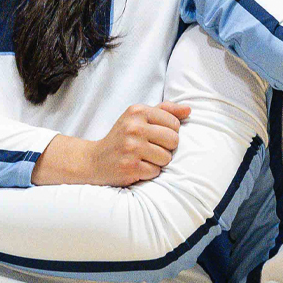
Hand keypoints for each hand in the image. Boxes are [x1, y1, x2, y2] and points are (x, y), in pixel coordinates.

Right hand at [34, 102, 191, 185]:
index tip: (154, 136)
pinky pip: (156, 171)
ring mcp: (131, 147)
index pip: (174, 123)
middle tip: (150, 149)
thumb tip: (188, 110)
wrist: (94, 160)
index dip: (169, 132)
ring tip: (143, 158)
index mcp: (137, 111)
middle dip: (166, 148)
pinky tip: (137, 167)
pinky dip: (149, 172)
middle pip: (173, 140)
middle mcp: (134, 127)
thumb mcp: (138, 117)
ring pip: (167, 158)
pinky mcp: (130, 166)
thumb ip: (164, 110)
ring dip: (158, 161)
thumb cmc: (122, 137)